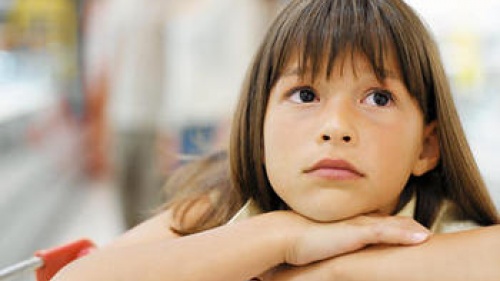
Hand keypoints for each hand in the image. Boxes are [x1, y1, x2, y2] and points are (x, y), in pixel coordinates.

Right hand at [269, 211, 429, 265]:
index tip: (412, 234)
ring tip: (432, 237)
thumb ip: (333, 251)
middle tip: (428, 235)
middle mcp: (357, 222)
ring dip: (414, 229)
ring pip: (395, 225)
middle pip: (391, 222)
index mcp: (350, 225)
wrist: (286, 235)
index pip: (379, 224)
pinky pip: (388, 232)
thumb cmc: (300, 244)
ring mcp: (359, 225)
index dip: (397, 228)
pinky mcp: (357, 232)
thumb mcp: (322, 247)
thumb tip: (334, 262)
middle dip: (410, 227)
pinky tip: (423, 237)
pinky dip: (406, 234)